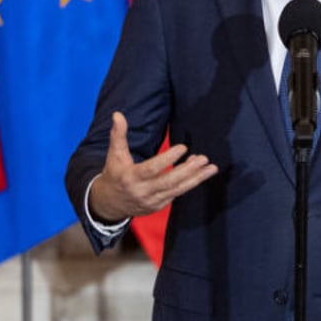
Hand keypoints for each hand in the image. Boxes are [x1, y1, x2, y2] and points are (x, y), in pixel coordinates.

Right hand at [89, 111, 218, 221]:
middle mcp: (142, 191)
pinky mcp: (159, 206)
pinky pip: (177, 194)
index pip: (152, 169)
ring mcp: (152, 201)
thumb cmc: (115, 175)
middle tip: (204, 158)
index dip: (168, 159)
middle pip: (169, 181)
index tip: (183, 147)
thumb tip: (118, 114)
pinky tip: (200, 173)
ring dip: (196, 178)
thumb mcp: (114, 155)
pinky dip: (190, 183)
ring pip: (177, 189)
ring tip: (211, 167)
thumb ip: (118, 135)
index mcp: (131, 177)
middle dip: (188, 170)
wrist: (109, 204)